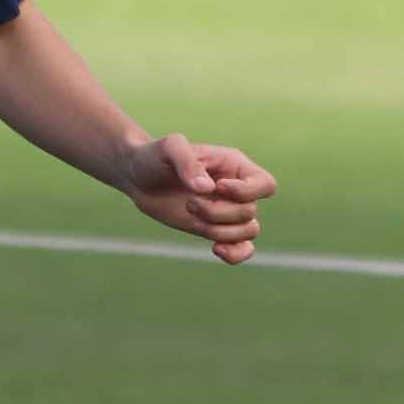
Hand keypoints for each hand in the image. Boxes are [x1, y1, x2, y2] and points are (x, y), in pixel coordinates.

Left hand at [123, 134, 277, 265]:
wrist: (138, 178)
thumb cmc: (156, 157)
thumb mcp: (169, 148)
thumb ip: (188, 162)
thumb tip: (207, 189)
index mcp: (234, 166)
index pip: (265, 184)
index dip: (246, 192)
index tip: (216, 187)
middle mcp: (236, 190)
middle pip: (250, 212)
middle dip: (218, 212)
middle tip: (189, 203)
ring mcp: (227, 211)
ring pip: (248, 232)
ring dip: (219, 230)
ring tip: (192, 217)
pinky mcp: (214, 229)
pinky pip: (242, 249)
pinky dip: (235, 255)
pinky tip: (215, 249)